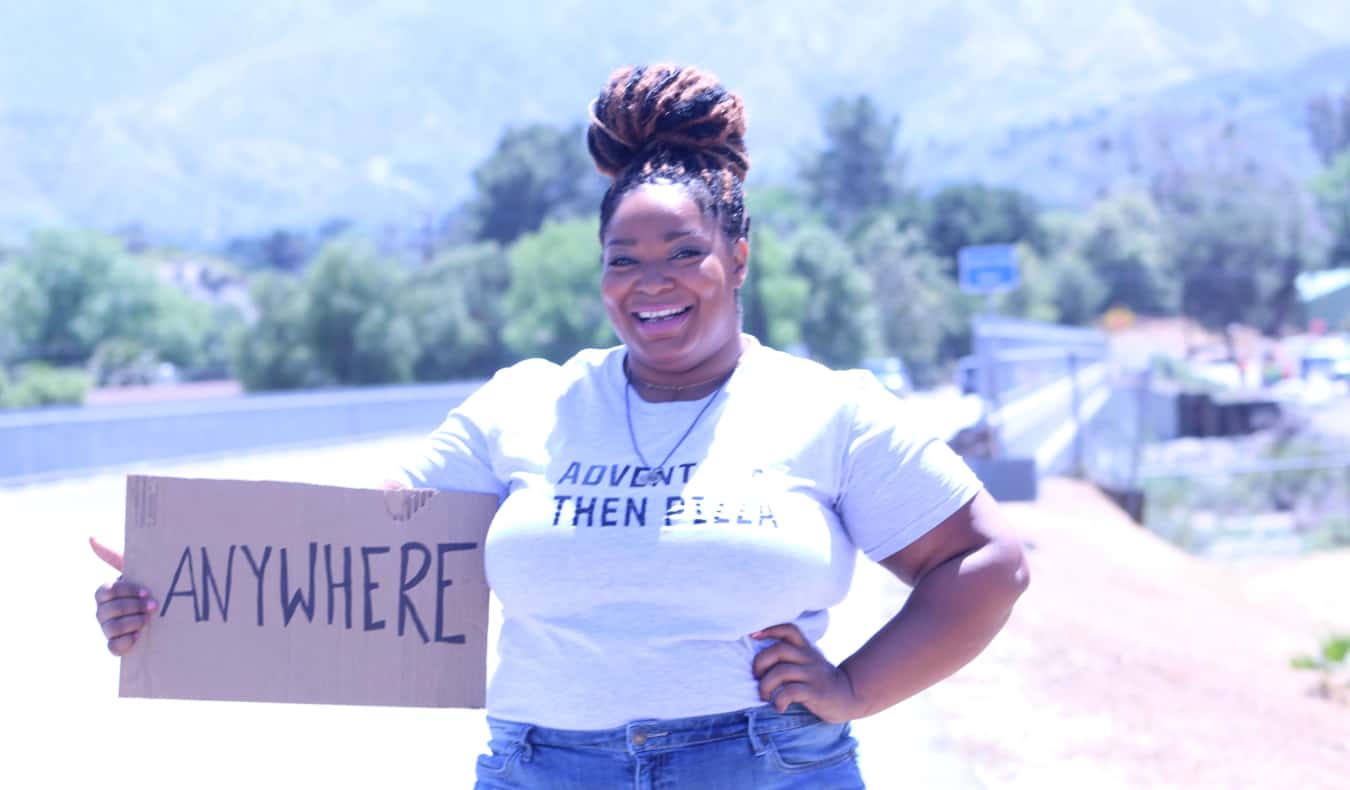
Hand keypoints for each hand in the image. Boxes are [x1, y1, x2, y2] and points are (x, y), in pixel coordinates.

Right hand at [89, 537, 156, 655]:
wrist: (168, 609)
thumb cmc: (149, 586)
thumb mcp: (137, 570)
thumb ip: (114, 555)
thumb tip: (91, 537)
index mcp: (105, 593)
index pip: (107, 591)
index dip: (127, 592)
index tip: (147, 592)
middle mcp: (102, 611)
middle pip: (109, 610)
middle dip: (134, 607)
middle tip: (154, 606)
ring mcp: (107, 629)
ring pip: (112, 628)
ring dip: (133, 623)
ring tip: (148, 620)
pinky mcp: (116, 646)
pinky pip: (114, 648)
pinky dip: (127, 642)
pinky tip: (140, 636)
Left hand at [750, 623, 863, 722]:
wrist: (848, 696)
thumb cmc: (819, 680)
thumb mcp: (808, 661)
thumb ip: (790, 656)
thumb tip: (758, 658)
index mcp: (805, 648)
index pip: (788, 629)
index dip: (769, 629)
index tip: (753, 636)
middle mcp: (808, 657)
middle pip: (778, 650)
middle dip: (760, 663)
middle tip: (757, 678)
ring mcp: (812, 674)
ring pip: (781, 672)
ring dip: (765, 685)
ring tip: (765, 696)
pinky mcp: (816, 692)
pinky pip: (791, 692)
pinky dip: (779, 700)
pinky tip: (779, 707)